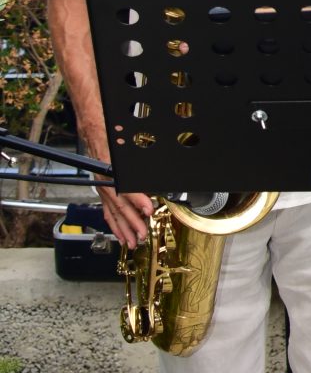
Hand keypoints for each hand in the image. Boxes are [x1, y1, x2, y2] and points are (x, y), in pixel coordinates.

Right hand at [80, 120, 151, 248]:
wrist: (95, 130)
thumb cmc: (111, 136)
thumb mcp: (126, 147)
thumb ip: (138, 165)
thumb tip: (154, 180)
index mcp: (111, 171)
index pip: (125, 190)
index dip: (138, 201)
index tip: (149, 210)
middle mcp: (105, 182)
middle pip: (119, 206)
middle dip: (132, 223)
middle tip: (143, 235)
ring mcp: (102, 188)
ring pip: (113, 212)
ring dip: (123, 229)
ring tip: (132, 242)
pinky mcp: (102, 191)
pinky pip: (108, 211)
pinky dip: (114, 224)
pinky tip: (120, 233)